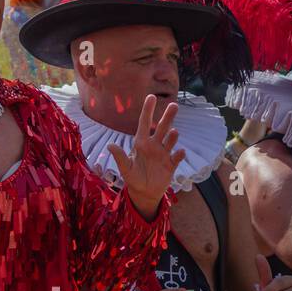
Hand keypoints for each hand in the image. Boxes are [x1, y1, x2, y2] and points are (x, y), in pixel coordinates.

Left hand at [108, 95, 184, 219]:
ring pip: (170, 141)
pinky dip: (179, 155)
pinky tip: (181, 152)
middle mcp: (154, 146)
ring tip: (174, 132)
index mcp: (141, 143)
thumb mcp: (125, 168)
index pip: (144, 123)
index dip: (147, 110)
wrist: (144, 192)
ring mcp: (163, 155)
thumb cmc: (133, 178)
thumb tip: (110, 145)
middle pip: (161, 128)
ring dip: (173, 136)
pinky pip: (176, 158)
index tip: (151, 97)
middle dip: (167, 117)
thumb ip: (120, 157)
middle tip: (174, 105)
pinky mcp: (171, 165)